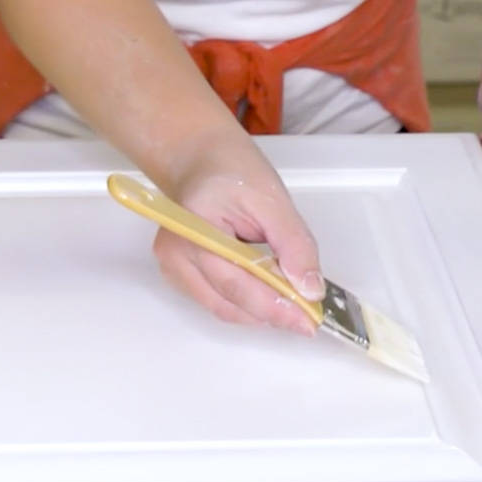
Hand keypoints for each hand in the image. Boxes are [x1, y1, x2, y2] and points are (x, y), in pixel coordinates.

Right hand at [152, 140, 323, 335]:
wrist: (201, 161)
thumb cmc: (233, 170)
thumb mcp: (273, 199)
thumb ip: (293, 244)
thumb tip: (309, 290)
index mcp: (195, 228)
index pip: (236, 284)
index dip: (275, 308)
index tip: (309, 321)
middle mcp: (175, 253)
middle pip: (227, 303)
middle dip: (271, 313)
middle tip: (308, 314)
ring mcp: (172, 266)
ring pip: (222, 308)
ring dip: (259, 311)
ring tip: (291, 300)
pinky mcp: (177, 274)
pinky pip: (215, 300)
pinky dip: (245, 302)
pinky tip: (266, 289)